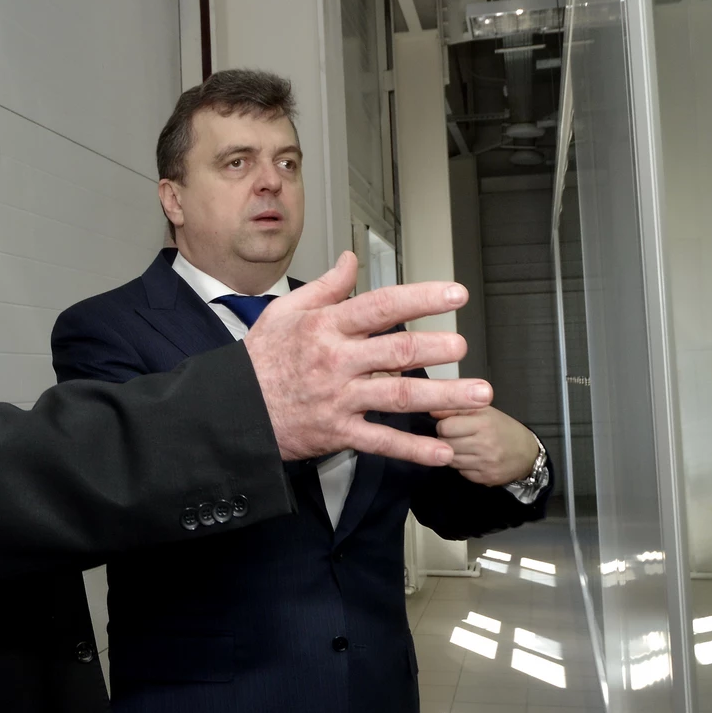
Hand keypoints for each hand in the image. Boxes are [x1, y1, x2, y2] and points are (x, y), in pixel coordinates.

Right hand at [244, 251, 490, 465]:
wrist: (232, 410)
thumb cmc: (259, 360)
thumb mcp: (283, 312)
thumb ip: (324, 287)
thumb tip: (351, 261)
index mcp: (326, 327)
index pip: (382, 306)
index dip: (422, 298)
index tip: (455, 295)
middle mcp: (337, 361)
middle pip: (398, 351)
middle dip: (438, 348)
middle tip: (465, 346)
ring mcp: (339, 399)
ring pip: (399, 395)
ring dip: (444, 396)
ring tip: (479, 395)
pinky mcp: (337, 432)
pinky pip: (381, 441)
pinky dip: (413, 449)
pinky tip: (443, 451)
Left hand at [430, 407, 539, 485]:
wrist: (527, 454)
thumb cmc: (502, 428)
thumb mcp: (484, 411)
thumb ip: (457, 408)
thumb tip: (431, 409)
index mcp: (484, 423)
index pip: (445, 426)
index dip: (444, 425)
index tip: (451, 425)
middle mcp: (484, 444)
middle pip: (445, 444)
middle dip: (445, 440)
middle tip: (455, 437)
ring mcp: (485, 464)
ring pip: (450, 460)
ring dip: (451, 454)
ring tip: (462, 447)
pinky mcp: (485, 479)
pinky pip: (460, 472)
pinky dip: (461, 466)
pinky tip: (470, 459)